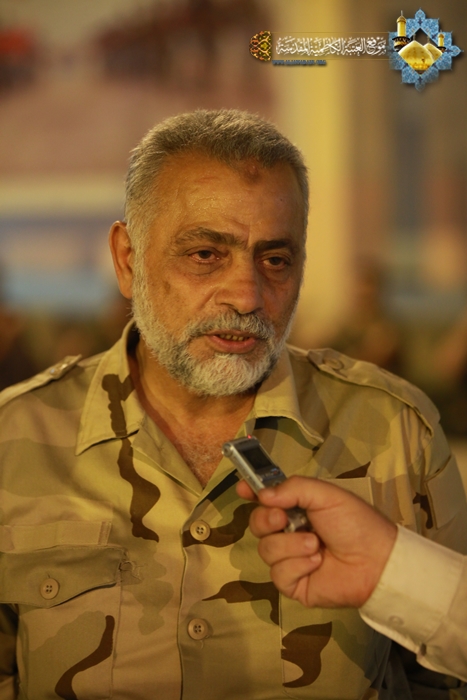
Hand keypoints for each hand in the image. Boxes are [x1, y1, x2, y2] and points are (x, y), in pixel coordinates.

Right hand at [236, 476, 396, 608]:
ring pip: (265, 550)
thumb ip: (293, 489)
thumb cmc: (355, 523)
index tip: (243, 489)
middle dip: (266, 520)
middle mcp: (288, 532)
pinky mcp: (293, 584)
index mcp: (296, 508)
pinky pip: (278, 574)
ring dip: (290, 545)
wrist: (376, 561)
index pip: (265, 499)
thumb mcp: (326, 495)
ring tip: (316, 545)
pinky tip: (316, 562)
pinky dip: (296, 566)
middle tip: (283, 518)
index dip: (250, 493)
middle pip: (257, 525)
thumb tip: (262, 495)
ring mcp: (289, 559)